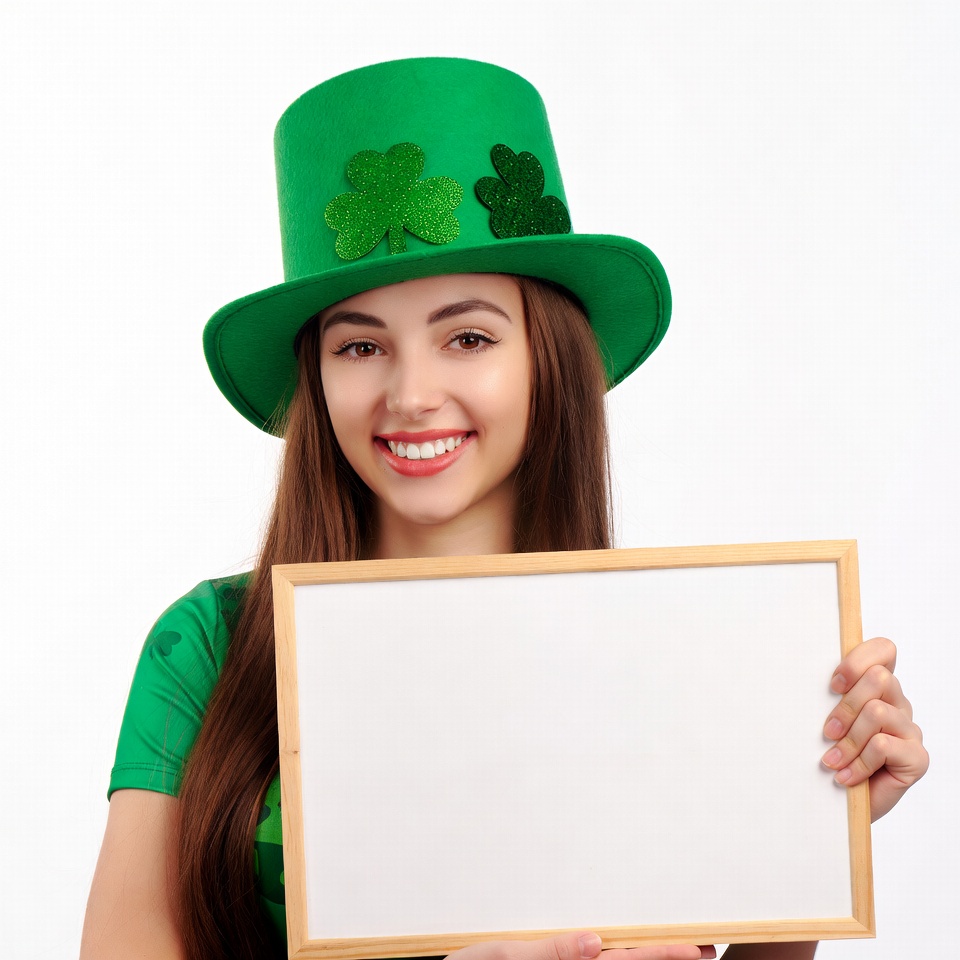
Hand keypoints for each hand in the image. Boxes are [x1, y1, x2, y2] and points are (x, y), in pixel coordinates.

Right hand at [449, 931, 715, 959]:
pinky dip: (618, 958)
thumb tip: (594, 942)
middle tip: (704, 946)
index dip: (662, 954)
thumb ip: (548, 952)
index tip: (695, 945)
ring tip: (684, 950)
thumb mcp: (500, 957)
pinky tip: (622, 950)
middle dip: (666, 958)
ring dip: (646, 959)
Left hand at [821, 636, 927, 820]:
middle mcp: (898, 704)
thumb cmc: (830, 757)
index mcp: (878, 688)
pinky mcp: (917, 758)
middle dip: (845, 707)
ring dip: (848, 740)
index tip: (832, 685)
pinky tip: (846, 777)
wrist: (837, 805)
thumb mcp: (825, 721)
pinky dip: (859, 763)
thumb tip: (796, 668)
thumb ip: (828, 695)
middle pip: (879, 678)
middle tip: (827, 733)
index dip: (859, 659)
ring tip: (832, 761)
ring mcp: (910, 730)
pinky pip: (884, 745)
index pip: (884, 650)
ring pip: (877, 712)